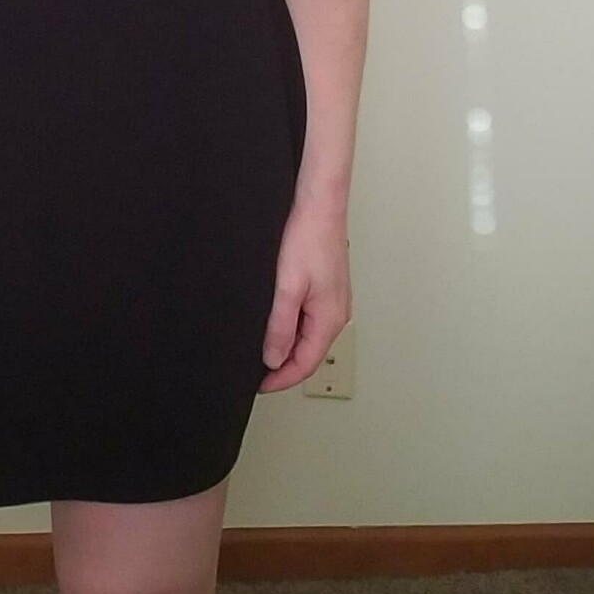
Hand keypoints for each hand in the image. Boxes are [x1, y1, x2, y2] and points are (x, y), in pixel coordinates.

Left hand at [256, 201, 351, 392]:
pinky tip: (276, 325)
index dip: (281, 378)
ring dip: (288, 348)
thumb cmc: (308, 239)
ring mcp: (333, 302)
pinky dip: (292, 330)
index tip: (260, 386)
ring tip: (263, 353)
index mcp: (330, 319)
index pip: (305, 363)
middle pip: (309, 353)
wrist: (320, 207)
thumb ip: (281, 326)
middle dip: (284, 367)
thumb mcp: (287, 287)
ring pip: (309, 337)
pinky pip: (309, 321)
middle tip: (257, 374)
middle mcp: (336, 314)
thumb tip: (273, 358)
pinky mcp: (327, 289)